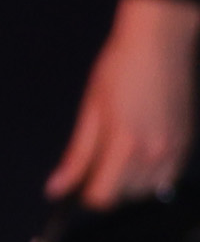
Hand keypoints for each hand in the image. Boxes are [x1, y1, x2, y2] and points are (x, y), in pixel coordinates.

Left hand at [54, 0, 199, 211]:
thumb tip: (54, 189)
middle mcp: (155, 152)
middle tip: (96, 164)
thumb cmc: (119, 70)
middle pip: (126, 196)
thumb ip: (76, 156)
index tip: (79, 183)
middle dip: (107, 187)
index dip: (86, 194)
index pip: (103, 196)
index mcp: (125, 145)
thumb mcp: (90, 112)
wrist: (159, 44)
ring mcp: (175, 149)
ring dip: (130, 183)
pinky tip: (139, 153)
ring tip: (118, 156)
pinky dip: (152, 175)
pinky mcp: (186, 142)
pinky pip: (168, 176)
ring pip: (149, 190)